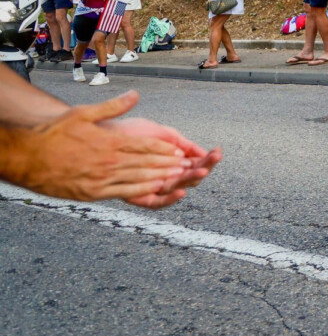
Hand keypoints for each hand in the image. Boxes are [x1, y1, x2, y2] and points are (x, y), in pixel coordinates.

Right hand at [3, 91, 188, 203]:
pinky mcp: (93, 193)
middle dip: (169, 165)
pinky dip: (142, 191)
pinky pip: (124, 192)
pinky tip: (154, 191)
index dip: (164, 149)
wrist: (26, 157)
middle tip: (188, 166)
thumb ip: (112, 106)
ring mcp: (101, 179)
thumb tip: (135, 95)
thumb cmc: (53, 134)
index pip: (145, 146)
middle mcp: (109, 162)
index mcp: (109, 142)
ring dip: (161, 178)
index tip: (179, 150)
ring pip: (139, 179)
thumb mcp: (83, 113)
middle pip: (147, 163)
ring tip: (179, 177)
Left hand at [106, 117, 221, 208]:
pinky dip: (170, 198)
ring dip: (191, 179)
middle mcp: (161, 175)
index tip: (218, 152)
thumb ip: (181, 143)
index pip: (193, 163)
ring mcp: (150, 185)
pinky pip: (157, 203)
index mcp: (169, 160)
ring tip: (202, 170)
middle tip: (215, 159)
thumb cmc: (128, 132)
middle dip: (204, 168)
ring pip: (177, 188)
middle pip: (188, 177)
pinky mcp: (136, 195)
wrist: (101, 134)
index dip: (207, 159)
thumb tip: (203, 152)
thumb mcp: (160, 133)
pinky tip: (182, 190)